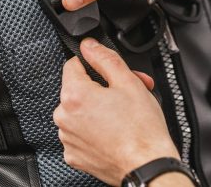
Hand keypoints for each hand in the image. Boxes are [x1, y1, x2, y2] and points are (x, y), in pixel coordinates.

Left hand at [55, 38, 179, 182]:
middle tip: (127, 90)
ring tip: (125, 112)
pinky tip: (116, 129)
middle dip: (102, 86)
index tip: (108, 70)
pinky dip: (95, 128)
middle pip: (78, 89)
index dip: (94, 63)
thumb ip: (105, 58)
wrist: (146, 165)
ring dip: (99, 107)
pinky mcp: (74, 155)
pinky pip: (81, 132)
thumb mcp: (128, 81)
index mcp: (74, 96)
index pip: (72, 65)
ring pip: (80, 111)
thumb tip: (89, 46)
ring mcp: (68, 139)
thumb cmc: (141, 129)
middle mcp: (64, 118)